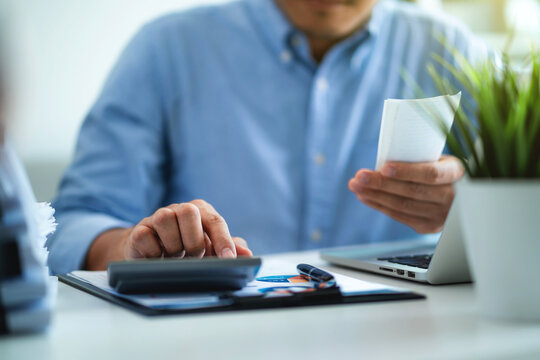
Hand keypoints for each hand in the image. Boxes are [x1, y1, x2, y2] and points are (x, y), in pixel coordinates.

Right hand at [123, 199, 251, 258]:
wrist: (151, 255)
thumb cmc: (186, 250)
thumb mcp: (210, 250)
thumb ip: (230, 249)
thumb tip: (247, 254)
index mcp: (200, 211)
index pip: (215, 221)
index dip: (223, 240)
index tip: (228, 259)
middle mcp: (179, 210)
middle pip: (190, 212)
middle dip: (195, 241)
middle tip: (193, 258)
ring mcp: (157, 218)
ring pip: (165, 218)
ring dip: (173, 245)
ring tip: (174, 258)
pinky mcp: (138, 231)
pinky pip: (144, 236)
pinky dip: (153, 252)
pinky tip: (157, 259)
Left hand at [348, 155, 463, 233]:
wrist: (457, 193)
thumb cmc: (439, 168)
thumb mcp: (436, 158)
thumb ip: (417, 158)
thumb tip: (382, 161)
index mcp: (455, 173)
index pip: (431, 174)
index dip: (406, 172)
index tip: (384, 168)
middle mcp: (452, 197)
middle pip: (412, 192)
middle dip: (381, 184)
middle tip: (360, 176)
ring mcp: (440, 215)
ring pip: (402, 206)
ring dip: (375, 195)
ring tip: (356, 185)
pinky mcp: (428, 226)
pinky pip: (399, 216)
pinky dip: (379, 205)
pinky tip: (365, 196)